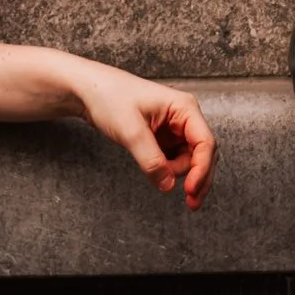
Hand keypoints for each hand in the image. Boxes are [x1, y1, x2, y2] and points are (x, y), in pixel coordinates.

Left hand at [71, 68, 216, 208]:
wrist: (89, 91)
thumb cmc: (110, 97)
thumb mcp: (131, 131)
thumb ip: (151, 160)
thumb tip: (168, 185)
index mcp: (184, 108)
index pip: (205, 142)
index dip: (202, 169)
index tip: (191, 190)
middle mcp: (184, 117)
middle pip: (203, 154)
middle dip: (198, 177)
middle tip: (191, 202)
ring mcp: (174, 128)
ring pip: (189, 159)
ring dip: (178, 174)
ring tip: (157, 175)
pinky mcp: (163, 138)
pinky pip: (174, 159)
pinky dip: (169, 171)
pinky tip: (158, 174)